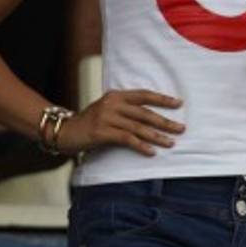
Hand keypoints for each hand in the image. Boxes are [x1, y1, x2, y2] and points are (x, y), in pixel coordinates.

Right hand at [56, 91, 183, 156]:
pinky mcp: (101, 132)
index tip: (179, 104)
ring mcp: (106, 117)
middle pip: (145, 113)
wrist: (64, 131)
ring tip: (171, 142)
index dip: (162, 99)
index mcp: (117, 95)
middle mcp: (112, 104)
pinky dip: (141, 146)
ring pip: (138, 127)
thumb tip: (153, 117)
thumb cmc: (90, 122)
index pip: (144, 95)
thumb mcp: (108, 109)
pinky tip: (151, 152)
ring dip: (156, 136)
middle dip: (165, 121)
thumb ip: (126, 109)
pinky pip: (126, 139)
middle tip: (181, 128)